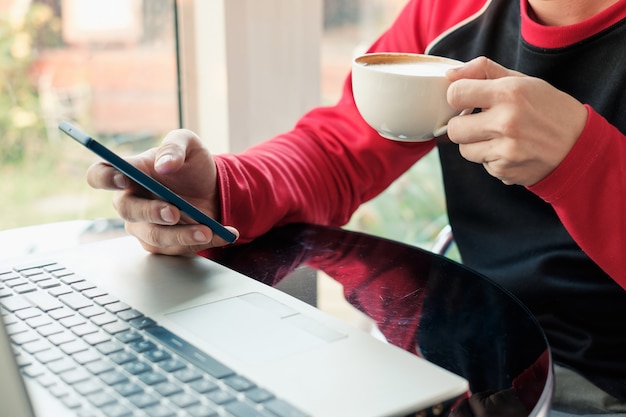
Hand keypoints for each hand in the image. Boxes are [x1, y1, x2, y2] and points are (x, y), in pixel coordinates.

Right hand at [86, 129, 238, 254]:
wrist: (215, 191)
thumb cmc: (193, 166)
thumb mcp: (190, 144)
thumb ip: (175, 146)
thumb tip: (163, 164)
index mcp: (131, 173)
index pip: (100, 174)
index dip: (105, 178)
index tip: (123, 178)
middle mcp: (131, 201)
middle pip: (127, 210)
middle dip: (151, 212)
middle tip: (174, 212)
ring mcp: (144, 225)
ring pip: (154, 236)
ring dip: (182, 234)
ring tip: (208, 229)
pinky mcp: (161, 244)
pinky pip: (176, 248)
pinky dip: (201, 242)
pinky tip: (221, 234)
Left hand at [445, 56, 587, 185]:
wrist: (579, 146)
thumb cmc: (548, 108)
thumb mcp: (523, 81)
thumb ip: (484, 71)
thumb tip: (450, 74)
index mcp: (509, 93)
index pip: (455, 94)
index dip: (457, 97)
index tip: (466, 100)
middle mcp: (506, 122)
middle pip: (453, 129)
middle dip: (462, 125)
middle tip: (479, 121)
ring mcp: (506, 150)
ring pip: (464, 150)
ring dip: (475, 144)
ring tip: (498, 136)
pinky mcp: (505, 171)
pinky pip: (481, 164)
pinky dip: (491, 158)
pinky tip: (510, 150)